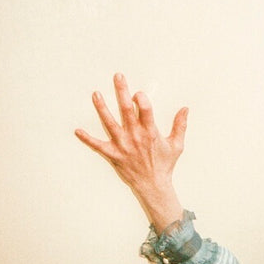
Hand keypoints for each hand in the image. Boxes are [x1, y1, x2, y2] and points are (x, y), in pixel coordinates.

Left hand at [75, 73, 187, 230]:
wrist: (154, 186)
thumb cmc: (164, 165)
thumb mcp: (176, 145)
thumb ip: (180, 125)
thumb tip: (185, 109)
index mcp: (150, 132)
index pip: (145, 110)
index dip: (141, 99)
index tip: (138, 93)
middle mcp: (135, 137)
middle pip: (126, 110)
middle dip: (122, 91)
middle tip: (117, 77)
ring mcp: (123, 145)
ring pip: (110, 123)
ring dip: (102, 108)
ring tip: (95, 94)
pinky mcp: (113, 155)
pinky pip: (98, 146)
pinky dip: (87, 139)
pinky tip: (78, 131)